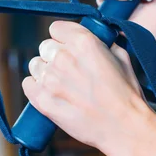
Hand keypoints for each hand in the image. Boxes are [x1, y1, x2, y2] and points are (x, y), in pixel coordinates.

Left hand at [21, 21, 155, 155]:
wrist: (124, 127)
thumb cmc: (127, 96)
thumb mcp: (123, 58)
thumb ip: (106, 44)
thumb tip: (99, 39)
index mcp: (84, 42)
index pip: (57, 28)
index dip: (64, 38)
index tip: (69, 46)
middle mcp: (64, 57)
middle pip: (45, 46)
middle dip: (56, 55)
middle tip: (69, 70)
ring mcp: (51, 79)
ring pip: (35, 65)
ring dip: (45, 72)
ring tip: (62, 85)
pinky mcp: (43, 100)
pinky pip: (28, 84)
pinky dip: (36, 88)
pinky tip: (51, 93)